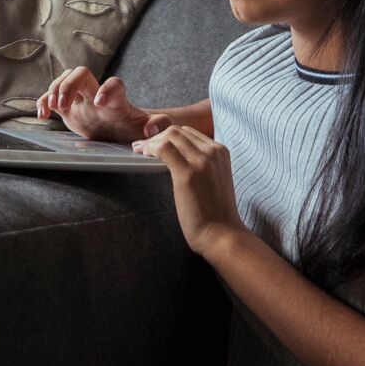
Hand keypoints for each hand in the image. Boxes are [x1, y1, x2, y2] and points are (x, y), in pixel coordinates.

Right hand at [35, 67, 171, 143]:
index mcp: (117, 100)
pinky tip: (42, 115)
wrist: (119, 129)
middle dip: (70, 84)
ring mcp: (81, 98)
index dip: (107, 89)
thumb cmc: (133, 128)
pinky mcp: (68, 107)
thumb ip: (158, 125)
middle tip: (63, 103)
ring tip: (52, 107)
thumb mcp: (147, 129)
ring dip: (54, 90)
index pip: (114, 84)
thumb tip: (153, 128)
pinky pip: (51, 97)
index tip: (100, 103)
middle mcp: (97, 94)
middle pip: (82, 73)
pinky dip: (43, 102)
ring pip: (65, 79)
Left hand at [131, 125, 247, 257]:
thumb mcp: (214, 179)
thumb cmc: (216, 213)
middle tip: (143, 149)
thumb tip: (176, 158)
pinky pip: (164, 149)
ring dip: (152, 142)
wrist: (223, 234)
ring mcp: (202, 161)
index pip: (189, 133)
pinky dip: (150, 148)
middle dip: (157, 137)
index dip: (168, 137)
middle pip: (179, 131)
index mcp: (221, 152)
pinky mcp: (188, 173)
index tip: (155, 146)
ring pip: (170, 136)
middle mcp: (213, 152)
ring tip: (141, 152)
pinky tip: (143, 155)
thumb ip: (202, 165)